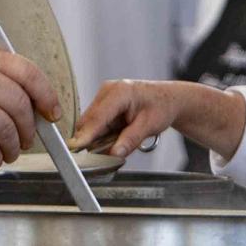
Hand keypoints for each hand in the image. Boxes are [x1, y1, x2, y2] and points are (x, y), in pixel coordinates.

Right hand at [74, 80, 245, 160]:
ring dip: (99, 137)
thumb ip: (130, 140)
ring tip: (122, 139)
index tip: (76, 148)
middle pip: (89, 121)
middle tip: (107, 154)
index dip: (86, 134)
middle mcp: (107, 91)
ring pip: (90, 124)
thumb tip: (114, 154)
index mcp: (119, 92)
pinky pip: (96, 123)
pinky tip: (119, 134)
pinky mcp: (103, 104)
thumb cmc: (162, 107)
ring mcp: (104, 96)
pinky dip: (103, 134)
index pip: (97, 117)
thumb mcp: (149, 126)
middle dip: (92, 140)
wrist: (169, 98)